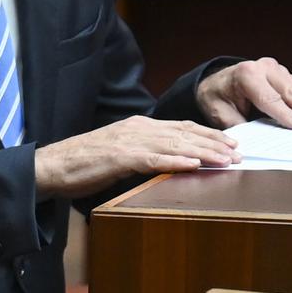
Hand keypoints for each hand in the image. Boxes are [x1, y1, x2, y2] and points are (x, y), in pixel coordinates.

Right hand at [34, 116, 239, 199]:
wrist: (52, 166)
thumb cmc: (83, 164)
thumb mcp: (119, 155)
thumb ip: (143, 154)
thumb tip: (168, 163)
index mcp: (138, 126)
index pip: (180, 127)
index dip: (208, 134)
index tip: (230, 143)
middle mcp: (136, 128)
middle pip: (183, 132)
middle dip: (214, 142)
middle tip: (239, 152)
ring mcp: (127, 141)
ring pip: (173, 143)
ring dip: (203, 152)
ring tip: (226, 159)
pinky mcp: (118, 157)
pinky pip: (152, 159)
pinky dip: (175, 160)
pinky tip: (194, 165)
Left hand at [196, 58, 291, 130]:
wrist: (217, 81)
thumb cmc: (218, 96)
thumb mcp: (219, 112)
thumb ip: (238, 126)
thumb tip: (256, 142)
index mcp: (247, 75)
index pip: (269, 98)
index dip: (285, 114)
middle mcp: (266, 68)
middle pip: (291, 92)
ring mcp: (279, 71)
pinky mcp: (288, 76)